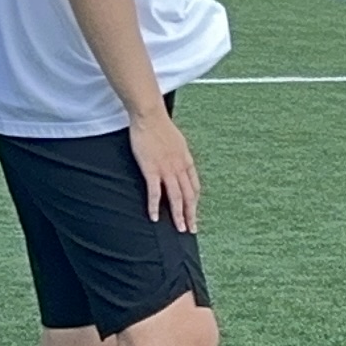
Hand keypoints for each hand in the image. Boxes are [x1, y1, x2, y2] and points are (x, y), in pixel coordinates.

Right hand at [133, 105, 199, 231]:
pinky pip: (155, 193)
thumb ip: (179, 156)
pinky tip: (154, 217)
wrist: (150, 115)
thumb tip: (180, 163)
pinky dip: (155, 206)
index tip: (194, 214)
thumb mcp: (177, 142)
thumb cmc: (160, 127)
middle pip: (189, 196)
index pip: (194, 187)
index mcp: (186, 161)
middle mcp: (180, 167)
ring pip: (176, 198)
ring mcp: (167, 169)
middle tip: (191, 229)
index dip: (195, 202)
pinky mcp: (152, 169)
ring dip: (178, 215)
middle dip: (191, 214)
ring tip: (179, 229)